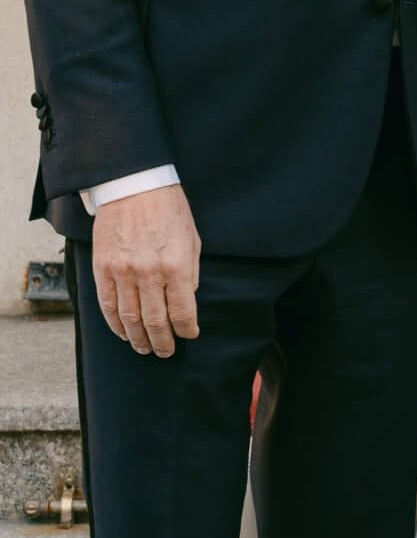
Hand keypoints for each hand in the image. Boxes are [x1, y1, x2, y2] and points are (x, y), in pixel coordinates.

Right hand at [92, 184, 201, 356]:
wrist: (134, 185)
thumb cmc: (169, 210)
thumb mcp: (192, 240)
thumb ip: (190, 273)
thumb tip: (186, 301)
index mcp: (176, 267)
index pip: (182, 312)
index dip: (186, 330)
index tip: (189, 336)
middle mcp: (148, 273)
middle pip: (155, 321)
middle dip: (162, 342)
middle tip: (166, 352)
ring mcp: (122, 272)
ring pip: (129, 318)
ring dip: (138, 338)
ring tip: (145, 349)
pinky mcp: (102, 267)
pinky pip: (107, 304)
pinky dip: (115, 323)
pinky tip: (123, 333)